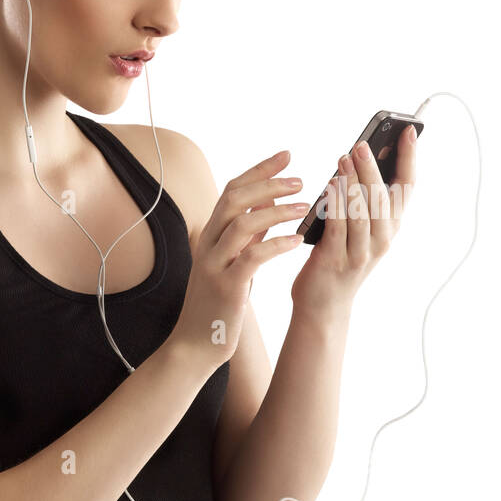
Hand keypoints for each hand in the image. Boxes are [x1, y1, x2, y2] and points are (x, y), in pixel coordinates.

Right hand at [169, 150, 308, 366]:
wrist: (196, 344)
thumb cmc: (218, 304)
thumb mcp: (231, 262)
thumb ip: (246, 234)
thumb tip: (268, 203)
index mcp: (210, 235)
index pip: (232, 190)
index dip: (259, 170)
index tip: (287, 155)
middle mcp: (208, 245)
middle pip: (234, 199)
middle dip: (268, 183)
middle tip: (300, 179)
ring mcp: (214, 265)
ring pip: (242, 224)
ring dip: (276, 211)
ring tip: (305, 206)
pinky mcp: (226, 288)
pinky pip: (251, 258)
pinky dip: (276, 245)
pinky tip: (297, 240)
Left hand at [291, 124, 417, 314]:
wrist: (325, 305)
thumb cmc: (341, 258)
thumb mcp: (361, 228)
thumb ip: (363, 199)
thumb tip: (359, 158)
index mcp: (391, 226)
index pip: (407, 187)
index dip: (410, 157)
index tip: (408, 130)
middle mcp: (383, 238)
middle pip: (382, 196)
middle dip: (372, 168)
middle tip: (362, 144)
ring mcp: (362, 251)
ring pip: (362, 210)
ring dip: (353, 182)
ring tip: (344, 157)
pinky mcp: (337, 259)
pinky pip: (338, 226)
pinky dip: (336, 203)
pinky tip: (330, 185)